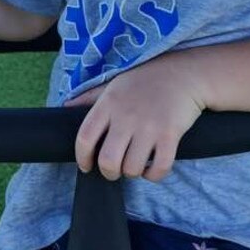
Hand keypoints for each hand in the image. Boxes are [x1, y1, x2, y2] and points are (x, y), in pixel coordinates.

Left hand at [64, 55, 204, 182]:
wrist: (184, 74)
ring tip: (135, 164)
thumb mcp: (114, 83)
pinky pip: (159, 169)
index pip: (84, 138)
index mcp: (108, 103)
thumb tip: (65, 107)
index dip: (82, 158)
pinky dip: (154, 175)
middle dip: (109, 172)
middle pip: (108, 161)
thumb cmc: (145, 79)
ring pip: (132, 168)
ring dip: (132, 173)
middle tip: (115, 170)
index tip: (87, 165)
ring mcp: (149, 126)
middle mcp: (126, 116)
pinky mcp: (170, 135)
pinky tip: (152, 167)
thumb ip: (89, 97)